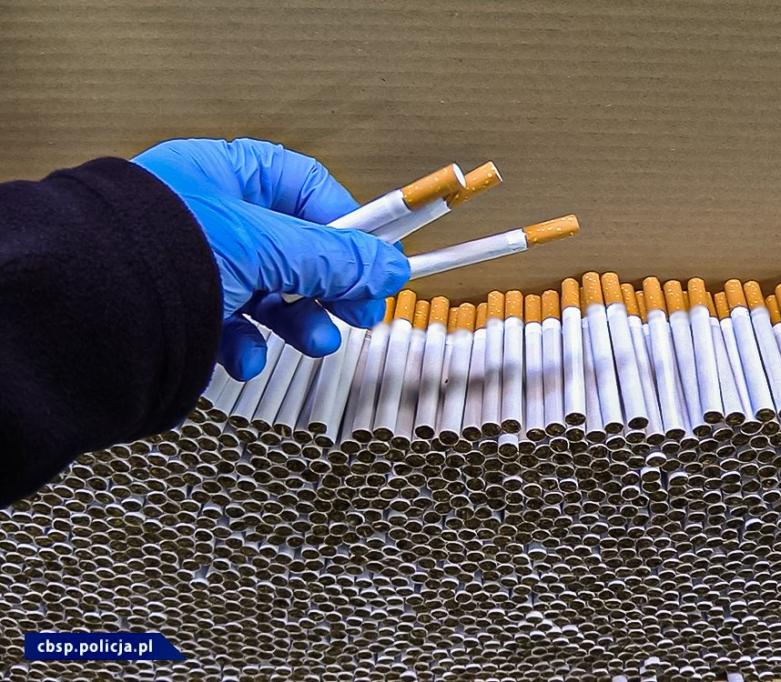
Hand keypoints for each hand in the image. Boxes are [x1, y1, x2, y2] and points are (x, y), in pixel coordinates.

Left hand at [134, 138, 408, 380]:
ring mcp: (192, 263)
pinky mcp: (177, 308)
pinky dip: (244, 346)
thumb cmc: (160, 252)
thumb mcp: (266, 247)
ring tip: (317, 343)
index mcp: (226, 175)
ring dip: (296, 322)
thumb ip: (334, 259)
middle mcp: (210, 215)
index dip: (347, 226)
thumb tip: (391, 266)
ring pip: (265, 292)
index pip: (307, 189)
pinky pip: (226, 325)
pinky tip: (243, 359)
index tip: (377, 261)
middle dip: (328, 286)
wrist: (82, 310)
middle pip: (293, 248)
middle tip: (359, 313)